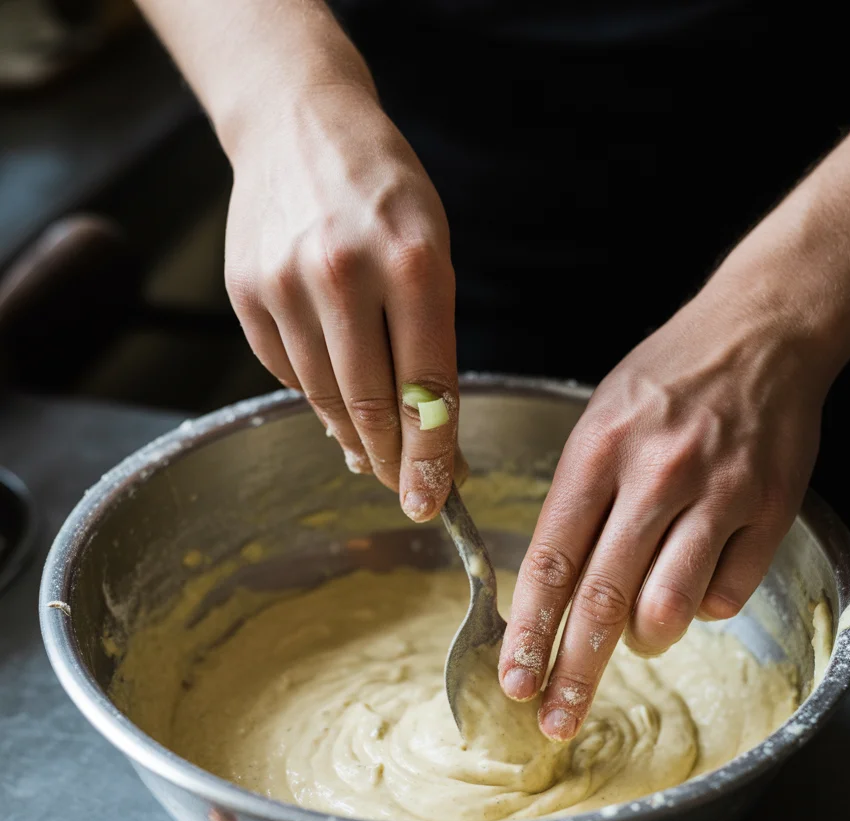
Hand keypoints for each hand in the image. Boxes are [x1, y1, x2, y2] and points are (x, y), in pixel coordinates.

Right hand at [224, 82, 457, 520]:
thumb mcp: (432, 250)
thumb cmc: (383, 193)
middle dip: (393, 461)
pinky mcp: (246, 294)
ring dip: (355, 437)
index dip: (432, 456)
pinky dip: (316, 394)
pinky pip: (287, 373)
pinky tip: (335, 395)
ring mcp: (285, 284)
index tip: (435, 499)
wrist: (297, 124)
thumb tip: (424, 439)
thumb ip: (430, 343)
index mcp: (411, 262)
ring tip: (374, 453)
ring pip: (325, 398)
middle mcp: (343, 274)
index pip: (426, 389)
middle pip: (371, 406)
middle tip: (408, 491)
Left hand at [499, 276, 827, 739]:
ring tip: (638, 637)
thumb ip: (578, 500)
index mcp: (599, 450)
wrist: (762, 331)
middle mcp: (656, 474)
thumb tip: (556, 591)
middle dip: (574, 670)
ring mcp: (718, 492)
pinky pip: (727, 594)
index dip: (530, 629)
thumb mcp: (601, 417)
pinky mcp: (770, 508)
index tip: (514, 678)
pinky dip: (704, 606)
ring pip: (669, 608)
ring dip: (645, 640)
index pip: (553, 559)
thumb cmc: (669, 379)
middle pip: (604, 598)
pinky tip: (696, 584)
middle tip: (554, 719)